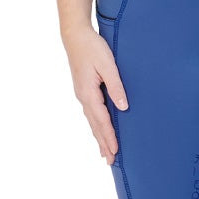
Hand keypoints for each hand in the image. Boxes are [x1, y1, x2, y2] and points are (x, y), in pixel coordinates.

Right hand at [64, 23, 127, 164]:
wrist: (75, 36)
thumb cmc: (92, 48)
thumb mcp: (108, 65)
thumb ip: (116, 86)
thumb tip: (124, 107)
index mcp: (89, 93)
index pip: (102, 120)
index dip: (109, 137)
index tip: (116, 151)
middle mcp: (83, 97)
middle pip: (95, 125)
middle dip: (103, 143)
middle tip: (111, 161)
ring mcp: (82, 94)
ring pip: (92, 121)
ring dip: (99, 137)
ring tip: (105, 153)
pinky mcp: (84, 90)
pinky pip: (91, 113)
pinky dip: (96, 126)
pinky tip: (99, 130)